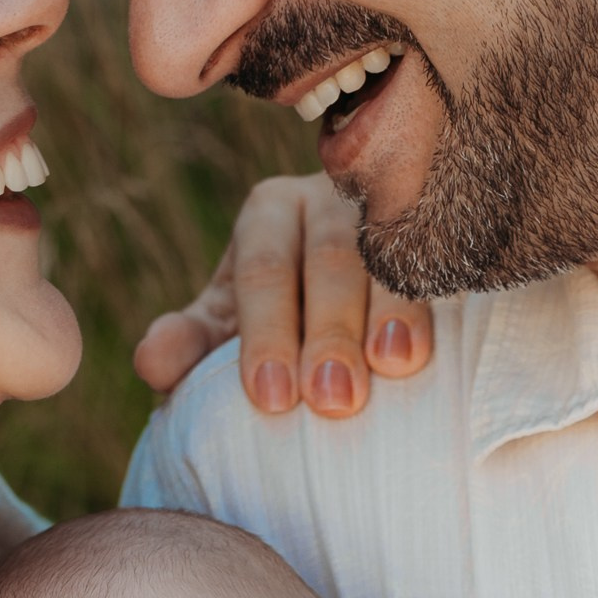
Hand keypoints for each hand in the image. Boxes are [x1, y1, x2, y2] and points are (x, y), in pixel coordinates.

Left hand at [134, 172, 433, 416]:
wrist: (359, 290)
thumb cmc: (284, 316)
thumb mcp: (229, 325)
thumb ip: (192, 343)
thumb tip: (152, 363)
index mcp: (271, 213)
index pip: (264, 270)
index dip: (266, 333)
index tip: (273, 399)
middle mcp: (333, 198)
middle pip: (331, 259)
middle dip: (330, 330)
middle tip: (333, 400)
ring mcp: (395, 208)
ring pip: (394, 253)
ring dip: (395, 312)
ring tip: (397, 367)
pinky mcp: (444, 231)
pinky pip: (444, 254)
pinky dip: (441, 294)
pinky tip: (444, 337)